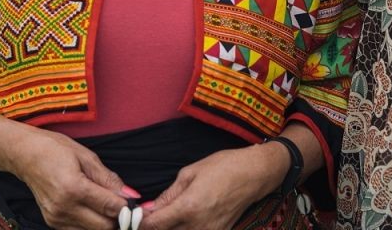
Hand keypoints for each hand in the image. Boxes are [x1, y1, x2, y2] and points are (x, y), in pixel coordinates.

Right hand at [13, 129, 139, 229]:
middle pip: (103, 227)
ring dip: (104, 221)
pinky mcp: (52, 222)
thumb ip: (109, 179)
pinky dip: (90, 223)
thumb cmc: (55, 149)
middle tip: (121, 204)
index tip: (133, 202)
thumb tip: (130, 194)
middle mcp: (63, 208)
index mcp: (73, 188)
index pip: (110, 208)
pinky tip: (91, 208)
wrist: (24, 155)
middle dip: (117, 217)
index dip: (127, 207)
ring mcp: (56, 218)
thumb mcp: (86, 157)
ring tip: (105, 204)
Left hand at [138, 144, 285, 229]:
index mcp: (188, 207)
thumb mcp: (190, 173)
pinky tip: (184, 219)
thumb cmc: (223, 167)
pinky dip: (185, 229)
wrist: (254, 174)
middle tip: (153, 215)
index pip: (153, 226)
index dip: (140, 223)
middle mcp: (197, 226)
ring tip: (169, 216)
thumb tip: (149, 210)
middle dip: (155, 226)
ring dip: (169, 228)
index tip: (136, 216)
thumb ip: (168, 195)